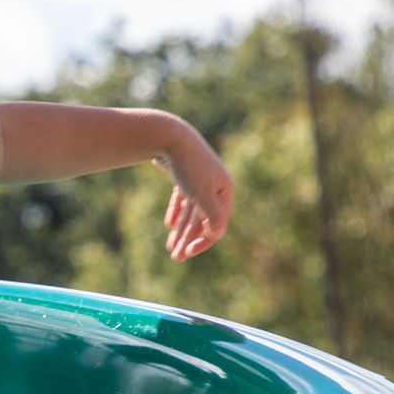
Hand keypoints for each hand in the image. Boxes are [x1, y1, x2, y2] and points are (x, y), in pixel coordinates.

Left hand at [158, 129, 232, 261]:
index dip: (203, 241)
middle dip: (188, 240)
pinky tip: (169, 225)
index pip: (217, 223)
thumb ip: (212, 215)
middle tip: (175, 258)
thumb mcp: (202, 193)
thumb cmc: (188, 166)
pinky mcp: (184, 174)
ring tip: (169, 247)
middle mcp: (215, 184)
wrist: (168, 135)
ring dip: (181, 230)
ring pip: (191, 211)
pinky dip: (177, 212)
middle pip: (202, 220)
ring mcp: (199, 179)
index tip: (186, 253)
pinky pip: (182, 199)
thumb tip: (217, 233)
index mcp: (224, 189)